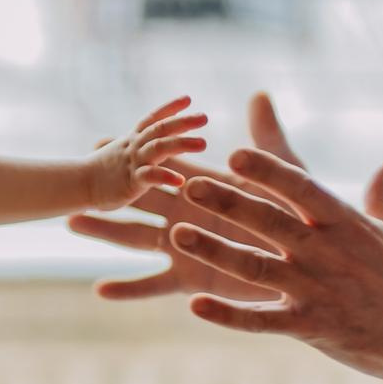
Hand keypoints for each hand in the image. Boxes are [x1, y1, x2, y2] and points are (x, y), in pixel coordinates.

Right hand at [69, 92, 301, 302]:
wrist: (310, 264)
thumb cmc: (299, 214)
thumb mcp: (286, 173)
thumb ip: (267, 140)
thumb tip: (260, 93)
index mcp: (205, 186)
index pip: (163, 163)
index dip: (134, 152)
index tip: (101, 140)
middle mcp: (188, 214)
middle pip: (138, 199)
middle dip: (107, 189)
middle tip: (74, 178)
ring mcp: (186, 247)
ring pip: (135, 237)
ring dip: (105, 230)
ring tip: (72, 222)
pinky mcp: (192, 279)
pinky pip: (154, 284)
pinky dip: (127, 288)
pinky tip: (99, 290)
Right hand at [85, 97, 208, 210]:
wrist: (77, 185)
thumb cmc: (101, 173)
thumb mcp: (122, 153)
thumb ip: (140, 147)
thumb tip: (156, 142)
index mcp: (133, 140)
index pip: (152, 119)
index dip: (170, 108)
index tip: (188, 98)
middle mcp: (135, 146)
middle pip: (160, 128)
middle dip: (183, 121)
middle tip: (204, 116)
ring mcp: (133, 162)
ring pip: (159, 148)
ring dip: (181, 143)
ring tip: (203, 143)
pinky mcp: (131, 181)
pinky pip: (150, 176)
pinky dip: (165, 176)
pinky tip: (181, 181)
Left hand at [170, 145, 382, 383]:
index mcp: (346, 222)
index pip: (300, 186)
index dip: (266, 170)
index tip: (235, 153)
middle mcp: (325, 251)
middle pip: (266, 219)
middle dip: (225, 201)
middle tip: (186, 185)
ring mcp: (315, 289)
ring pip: (254, 265)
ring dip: (213, 250)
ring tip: (178, 235)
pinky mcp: (312, 326)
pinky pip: (261, 320)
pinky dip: (228, 315)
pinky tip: (195, 307)